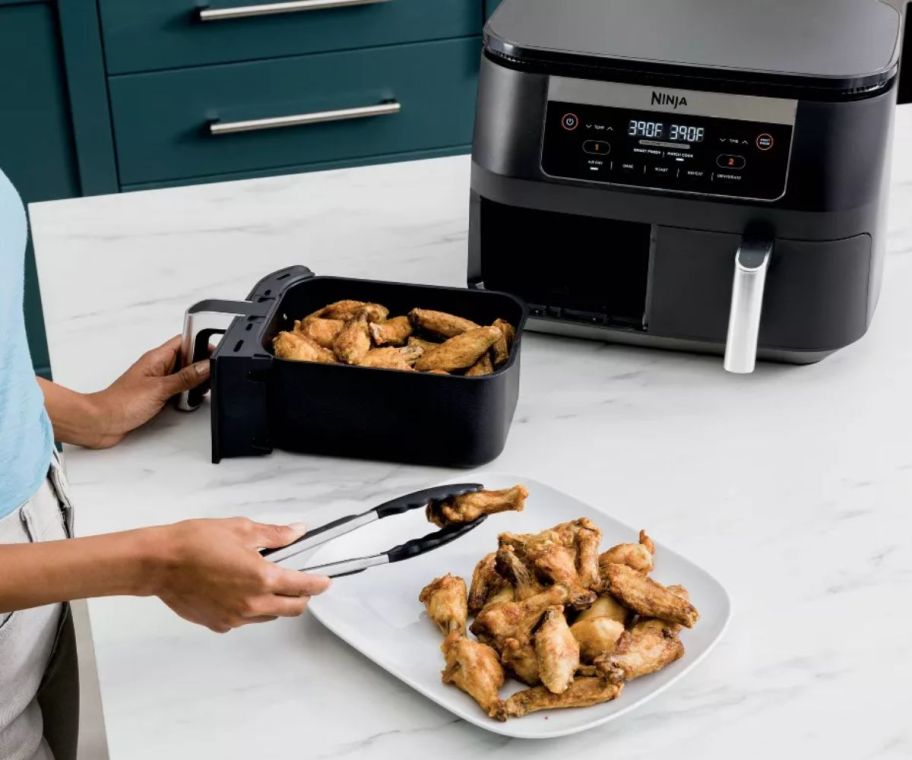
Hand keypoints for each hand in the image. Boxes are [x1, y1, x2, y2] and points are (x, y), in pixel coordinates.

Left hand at [87, 336, 209, 447]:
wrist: (100, 423)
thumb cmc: (119, 403)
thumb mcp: (160, 388)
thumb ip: (186, 377)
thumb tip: (206, 366)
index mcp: (156, 358)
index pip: (184, 340)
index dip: (201, 343)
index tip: (215, 352)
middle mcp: (157, 368)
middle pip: (187, 359)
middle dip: (200, 367)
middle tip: (208, 376)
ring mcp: (156, 382)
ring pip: (183, 376)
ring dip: (192, 383)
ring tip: (195, 391)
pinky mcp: (155, 397)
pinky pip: (177, 391)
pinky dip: (184, 396)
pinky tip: (186, 402)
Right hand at [148, 518, 330, 632]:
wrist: (158, 563)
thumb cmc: (194, 543)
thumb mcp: (241, 529)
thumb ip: (274, 534)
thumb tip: (296, 532)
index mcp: (262, 578)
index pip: (302, 587)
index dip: (319, 584)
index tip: (325, 581)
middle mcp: (251, 603)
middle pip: (291, 609)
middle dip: (303, 597)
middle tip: (303, 584)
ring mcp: (234, 617)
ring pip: (269, 615)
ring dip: (276, 603)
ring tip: (268, 583)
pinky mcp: (218, 624)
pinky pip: (245, 620)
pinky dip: (250, 608)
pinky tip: (240, 591)